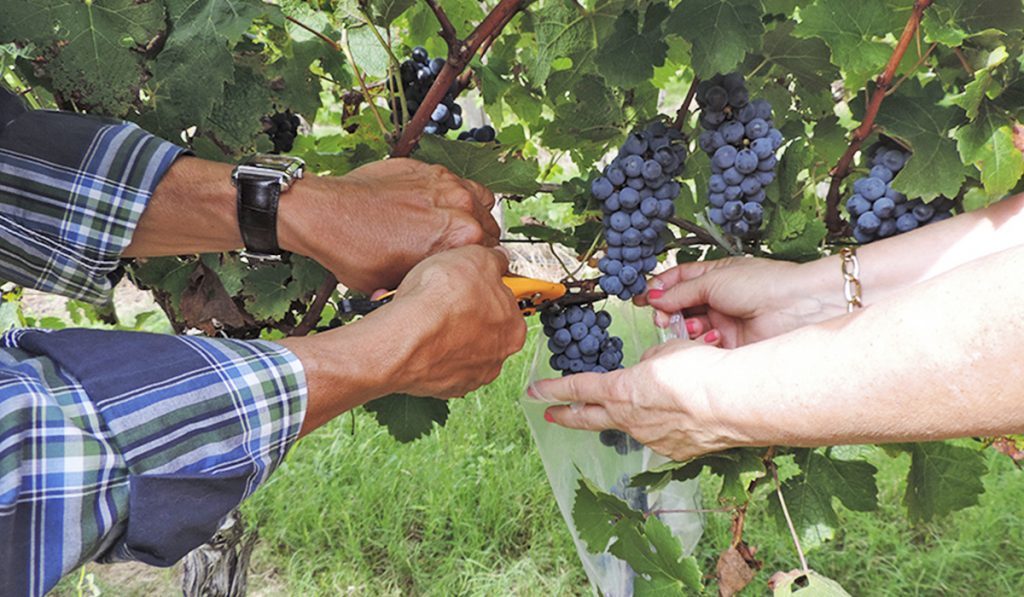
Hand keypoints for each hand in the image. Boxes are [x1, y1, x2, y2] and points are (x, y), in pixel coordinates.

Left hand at [280, 159, 499, 291]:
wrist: (325, 216)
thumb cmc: (356, 253)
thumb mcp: (400, 284)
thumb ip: (435, 278)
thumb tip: (446, 284)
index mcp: (461, 238)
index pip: (491, 255)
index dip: (478, 265)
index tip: (468, 267)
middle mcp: (461, 206)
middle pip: (489, 227)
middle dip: (477, 240)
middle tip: (456, 251)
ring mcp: (446, 183)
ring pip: (479, 201)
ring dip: (470, 215)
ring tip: (451, 228)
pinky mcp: (428, 169)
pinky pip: (457, 183)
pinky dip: (452, 196)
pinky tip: (434, 209)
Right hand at [281, 245, 524, 434]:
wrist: (403, 336)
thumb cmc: (440, 300)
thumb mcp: (475, 257)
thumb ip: (494, 260)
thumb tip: (498, 259)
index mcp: (512, 327)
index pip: (505, 303)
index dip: (484, 288)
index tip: (469, 283)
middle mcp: (497, 356)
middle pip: (483, 328)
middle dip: (464, 313)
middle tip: (443, 298)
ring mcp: (470, 375)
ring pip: (459, 348)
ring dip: (446, 334)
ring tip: (424, 316)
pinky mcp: (443, 387)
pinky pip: (439, 365)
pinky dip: (430, 352)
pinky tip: (417, 336)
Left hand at [530, 339, 746, 461]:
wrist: (734, 402)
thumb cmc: (702, 370)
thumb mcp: (667, 352)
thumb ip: (650, 363)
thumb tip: (648, 372)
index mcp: (621, 391)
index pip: (578, 389)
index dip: (553, 389)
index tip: (533, 391)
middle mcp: (631, 419)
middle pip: (589, 418)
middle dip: (567, 416)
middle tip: (551, 415)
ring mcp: (652, 439)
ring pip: (632, 426)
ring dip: (631, 416)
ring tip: (644, 404)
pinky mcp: (677, 451)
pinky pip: (663, 436)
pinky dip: (665, 425)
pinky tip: (680, 416)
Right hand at [635, 256, 839, 347]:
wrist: (796, 308)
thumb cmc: (763, 284)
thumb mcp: (714, 280)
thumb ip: (681, 291)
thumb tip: (654, 298)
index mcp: (715, 276)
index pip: (678, 280)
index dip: (659, 288)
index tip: (641, 297)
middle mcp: (718, 299)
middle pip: (680, 306)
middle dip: (667, 311)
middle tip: (661, 316)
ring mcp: (723, 322)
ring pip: (690, 327)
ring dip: (684, 328)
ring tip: (690, 326)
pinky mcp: (730, 345)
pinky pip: (705, 346)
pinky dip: (701, 343)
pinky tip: (709, 337)